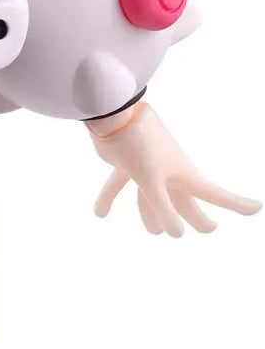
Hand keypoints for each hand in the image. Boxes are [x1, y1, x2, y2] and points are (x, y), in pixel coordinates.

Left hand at [89, 102, 260, 236]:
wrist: (114, 114)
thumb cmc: (138, 145)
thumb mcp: (151, 180)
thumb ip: (163, 208)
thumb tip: (177, 234)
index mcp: (184, 176)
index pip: (216, 195)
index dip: (237, 204)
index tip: (258, 208)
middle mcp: (170, 173)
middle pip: (185, 202)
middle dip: (196, 217)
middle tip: (210, 228)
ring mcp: (149, 167)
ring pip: (153, 197)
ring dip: (151, 214)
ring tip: (153, 232)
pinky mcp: (127, 163)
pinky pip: (120, 184)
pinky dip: (109, 197)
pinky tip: (99, 213)